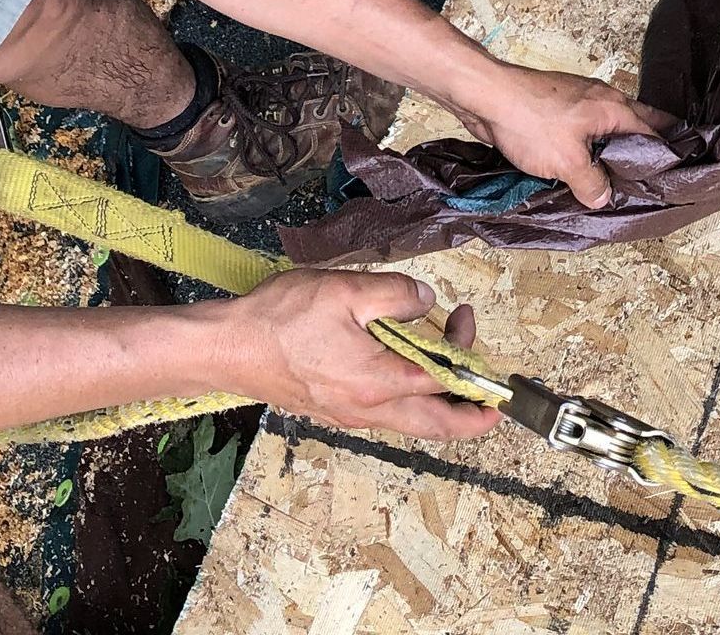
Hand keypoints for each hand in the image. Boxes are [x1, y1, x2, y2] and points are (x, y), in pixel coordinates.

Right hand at [210, 268, 502, 440]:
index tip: (465, 319)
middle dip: (471, 417)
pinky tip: (404, 369)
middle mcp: (367, 410)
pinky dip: (408, 400)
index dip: (468, 352)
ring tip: (453, 374)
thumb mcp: (346, 291)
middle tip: (494, 402)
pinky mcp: (333, 410)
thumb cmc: (280, 320)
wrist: (225, 348)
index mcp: (378, 383)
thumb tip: (426, 302)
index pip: (445, 381)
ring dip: (439, 405)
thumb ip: (396, 294)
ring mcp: (348, 415)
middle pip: (435, 427)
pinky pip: (384, 414)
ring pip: (410, 423)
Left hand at [445, 62, 677, 209]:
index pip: (653, 133)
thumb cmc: (531, 122)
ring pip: (609, 125)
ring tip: (620, 171)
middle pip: (637, 123)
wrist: (488, 96)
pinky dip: (592, 142)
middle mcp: (602, 99)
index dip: (665, 154)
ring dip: (616, 145)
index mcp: (614, 108)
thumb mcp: (567, 162)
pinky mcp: (557, 106)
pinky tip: (584, 160)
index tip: (674, 173)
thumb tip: (603, 197)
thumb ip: (591, 183)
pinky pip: (586, 127)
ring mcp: (579, 100)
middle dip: (648, 143)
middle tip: (656, 169)